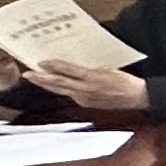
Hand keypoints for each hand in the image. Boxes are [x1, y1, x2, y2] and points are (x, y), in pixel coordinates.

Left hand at [23, 61, 148, 112]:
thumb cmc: (126, 81)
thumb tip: (78, 66)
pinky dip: (59, 89)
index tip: (42, 62)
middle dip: (42, 78)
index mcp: (93, 78)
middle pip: (59, 83)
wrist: (137, 98)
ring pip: (61, 90)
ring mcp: (84, 98)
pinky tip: (53, 86)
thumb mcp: (111, 69)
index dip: (54, 66)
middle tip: (28, 73)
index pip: (69, 71)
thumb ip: (93, 69)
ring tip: (34, 79)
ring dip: (46, 84)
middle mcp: (85, 90)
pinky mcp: (85, 103)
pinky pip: (69, 95)